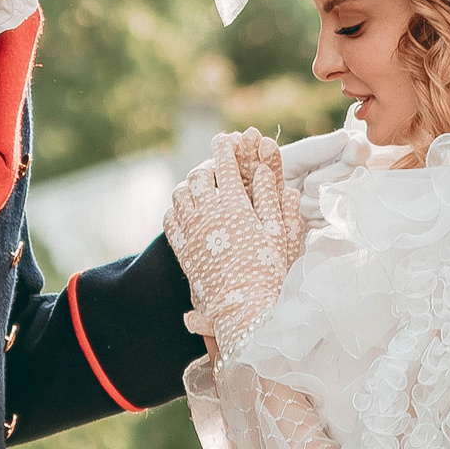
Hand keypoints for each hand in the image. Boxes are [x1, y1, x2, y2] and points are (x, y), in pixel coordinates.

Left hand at [165, 129, 298, 352]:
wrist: (243, 309)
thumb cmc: (269, 272)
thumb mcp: (279, 233)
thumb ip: (271, 199)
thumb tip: (264, 172)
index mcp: (234, 205)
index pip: (225, 165)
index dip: (225, 148)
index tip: (226, 139)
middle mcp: (207, 213)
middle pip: (198, 176)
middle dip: (207, 165)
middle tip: (215, 166)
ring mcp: (191, 231)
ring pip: (180, 194)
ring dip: (190, 186)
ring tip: (200, 187)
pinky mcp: (182, 251)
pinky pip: (170, 220)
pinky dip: (176, 210)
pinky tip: (186, 213)